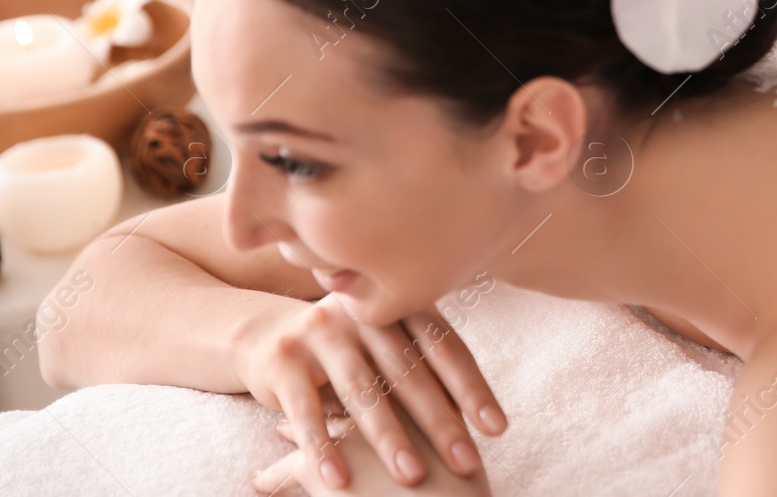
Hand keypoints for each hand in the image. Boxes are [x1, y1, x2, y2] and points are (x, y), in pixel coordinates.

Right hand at [234, 295, 505, 489]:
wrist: (269, 339)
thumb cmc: (353, 355)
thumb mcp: (389, 351)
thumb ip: (428, 371)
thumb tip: (486, 423)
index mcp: (400, 306)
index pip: (445, 348)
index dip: (472, 389)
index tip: (498, 429)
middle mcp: (364, 312)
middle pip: (409, 371)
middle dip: (440, 421)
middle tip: (467, 463)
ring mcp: (321, 330)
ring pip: (363, 389)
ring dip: (389, 438)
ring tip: (412, 477)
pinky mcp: (284, 358)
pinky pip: (308, 409)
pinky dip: (323, 447)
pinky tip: (338, 481)